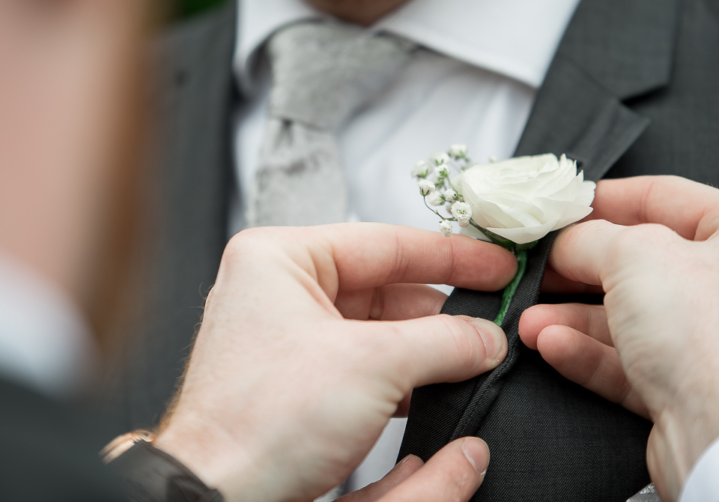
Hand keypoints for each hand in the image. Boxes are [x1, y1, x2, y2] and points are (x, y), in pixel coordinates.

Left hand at [155, 224, 515, 501]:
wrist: (222, 497)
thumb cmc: (258, 424)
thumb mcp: (372, 365)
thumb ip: (442, 341)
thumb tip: (484, 337)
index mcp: (279, 259)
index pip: (384, 242)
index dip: (451, 255)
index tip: (496, 265)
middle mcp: (279, 291)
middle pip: (385, 287)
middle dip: (442, 311)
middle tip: (492, 322)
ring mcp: (287, 337)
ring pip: (378, 328)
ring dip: (427, 346)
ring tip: (474, 356)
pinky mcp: (297, 382)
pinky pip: (364, 364)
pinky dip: (404, 375)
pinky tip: (439, 386)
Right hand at [519, 176, 718, 500]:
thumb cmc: (708, 334)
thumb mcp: (633, 254)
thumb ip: (588, 237)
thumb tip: (563, 242)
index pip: (666, 197)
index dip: (607, 197)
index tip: (563, 205)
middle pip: (640, 262)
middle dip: (577, 269)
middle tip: (538, 264)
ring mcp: (713, 341)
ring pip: (628, 318)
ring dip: (571, 317)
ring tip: (529, 317)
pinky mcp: (689, 389)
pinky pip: (627, 362)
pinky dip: (585, 353)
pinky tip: (550, 344)